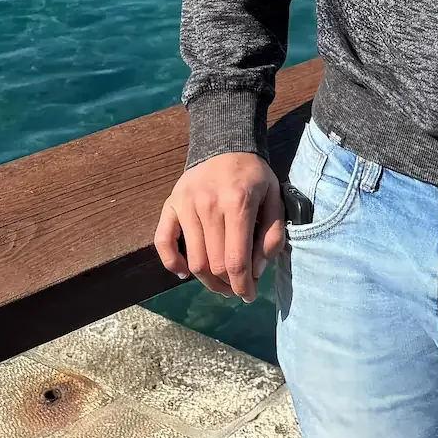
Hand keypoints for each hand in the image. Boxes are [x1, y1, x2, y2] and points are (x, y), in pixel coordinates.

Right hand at [154, 153, 285, 301]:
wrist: (225, 143)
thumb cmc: (253, 175)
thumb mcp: (274, 198)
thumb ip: (272, 234)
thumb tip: (256, 270)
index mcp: (238, 203)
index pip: (236, 260)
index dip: (243, 286)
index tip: (248, 295)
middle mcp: (209, 205)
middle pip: (214, 264)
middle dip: (228, 286)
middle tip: (237, 289)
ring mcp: (186, 204)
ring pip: (193, 260)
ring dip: (206, 281)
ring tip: (220, 284)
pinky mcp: (170, 204)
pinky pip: (163, 243)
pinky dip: (171, 263)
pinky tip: (184, 272)